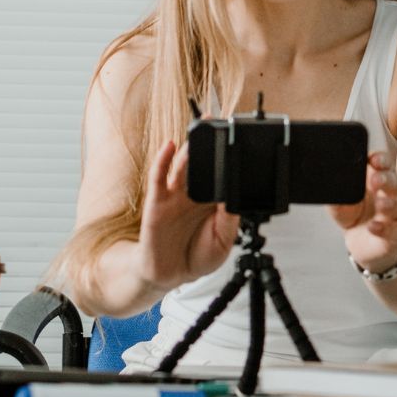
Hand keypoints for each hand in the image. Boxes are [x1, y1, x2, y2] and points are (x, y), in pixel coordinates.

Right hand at [133, 140, 239, 290]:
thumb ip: (230, 220)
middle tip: (219, 121)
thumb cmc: (196, 257)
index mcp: (211, 201)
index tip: (238, 140)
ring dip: (190, 144)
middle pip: (201, 161)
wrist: (169, 275)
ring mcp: (174, 195)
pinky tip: (169, 146)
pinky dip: (162, 159)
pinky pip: (158, 177)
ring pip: (182, 164)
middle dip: (209, 140)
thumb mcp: (223, 242)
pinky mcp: (157, 202)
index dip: (228, 157)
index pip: (221, 173)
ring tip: (199, 126)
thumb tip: (236, 197)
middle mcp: (192, 193)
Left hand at [328, 151, 396, 273]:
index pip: (385, 164)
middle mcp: (394, 194)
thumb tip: (328, 181)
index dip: (381, 160)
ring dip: (394, 204)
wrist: (360, 243)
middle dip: (387, 179)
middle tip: (375, 180)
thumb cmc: (354, 216)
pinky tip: (373, 227)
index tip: (373, 160)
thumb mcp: (339, 203)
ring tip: (380, 205)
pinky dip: (386, 229)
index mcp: (380, 179)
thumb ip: (336, 192)